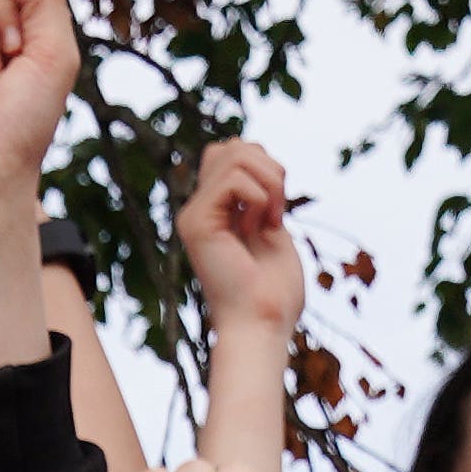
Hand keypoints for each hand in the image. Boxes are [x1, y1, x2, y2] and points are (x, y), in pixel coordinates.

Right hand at [176, 139, 306, 341]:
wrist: (261, 325)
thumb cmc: (273, 292)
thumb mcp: (272, 227)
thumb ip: (260, 191)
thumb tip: (253, 150)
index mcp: (215, 212)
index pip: (234, 152)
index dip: (264, 166)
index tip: (277, 209)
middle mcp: (198, 210)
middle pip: (232, 146)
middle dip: (269, 167)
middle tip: (277, 211)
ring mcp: (193, 216)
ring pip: (234, 153)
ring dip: (270, 181)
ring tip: (272, 218)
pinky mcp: (196, 224)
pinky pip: (234, 179)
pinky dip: (261, 197)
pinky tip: (260, 227)